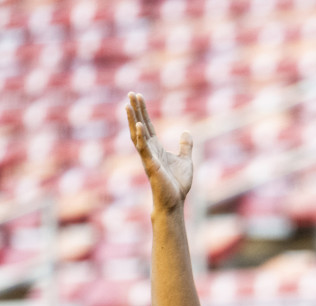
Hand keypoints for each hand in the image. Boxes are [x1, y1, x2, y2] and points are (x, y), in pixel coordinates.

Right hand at [125, 92, 193, 211]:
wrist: (174, 202)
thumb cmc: (177, 184)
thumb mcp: (185, 160)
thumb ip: (185, 146)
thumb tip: (186, 132)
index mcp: (156, 148)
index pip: (148, 126)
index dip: (143, 111)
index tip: (138, 96)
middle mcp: (149, 151)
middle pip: (140, 126)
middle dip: (136, 110)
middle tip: (131, 93)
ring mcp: (148, 157)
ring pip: (137, 135)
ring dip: (133, 120)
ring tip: (128, 105)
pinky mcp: (151, 165)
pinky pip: (144, 149)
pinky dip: (141, 137)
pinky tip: (139, 125)